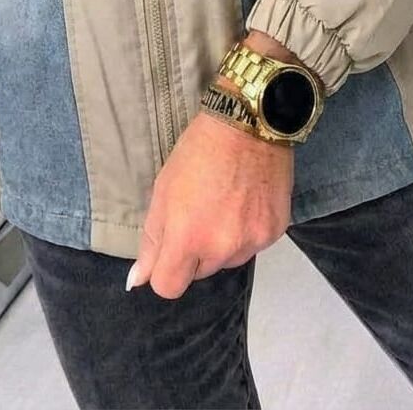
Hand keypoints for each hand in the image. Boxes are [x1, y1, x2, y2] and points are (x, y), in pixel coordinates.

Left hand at [127, 92, 293, 299]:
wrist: (249, 124)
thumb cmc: (198, 152)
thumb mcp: (163, 191)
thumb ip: (152, 239)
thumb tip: (138, 280)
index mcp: (187, 237)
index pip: (168, 287)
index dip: (164, 270)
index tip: (169, 249)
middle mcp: (221, 248)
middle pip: (199, 274)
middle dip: (194, 253)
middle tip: (199, 215)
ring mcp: (251, 242)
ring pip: (227, 261)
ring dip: (221, 245)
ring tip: (225, 206)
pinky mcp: (274, 232)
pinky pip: (252, 247)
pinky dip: (246, 233)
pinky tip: (245, 203)